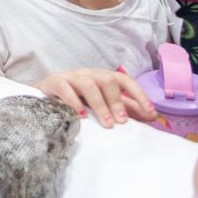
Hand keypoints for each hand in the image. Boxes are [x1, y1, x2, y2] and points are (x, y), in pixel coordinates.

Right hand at [34, 68, 155, 128]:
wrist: (44, 97)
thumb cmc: (78, 100)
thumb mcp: (103, 104)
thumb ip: (127, 109)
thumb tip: (153, 115)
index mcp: (102, 77)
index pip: (124, 80)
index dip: (138, 94)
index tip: (148, 111)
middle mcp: (88, 73)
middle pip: (107, 80)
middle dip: (117, 102)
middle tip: (121, 122)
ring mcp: (71, 76)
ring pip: (88, 84)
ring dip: (100, 104)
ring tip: (106, 123)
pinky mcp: (54, 82)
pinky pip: (65, 88)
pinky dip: (74, 102)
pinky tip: (82, 116)